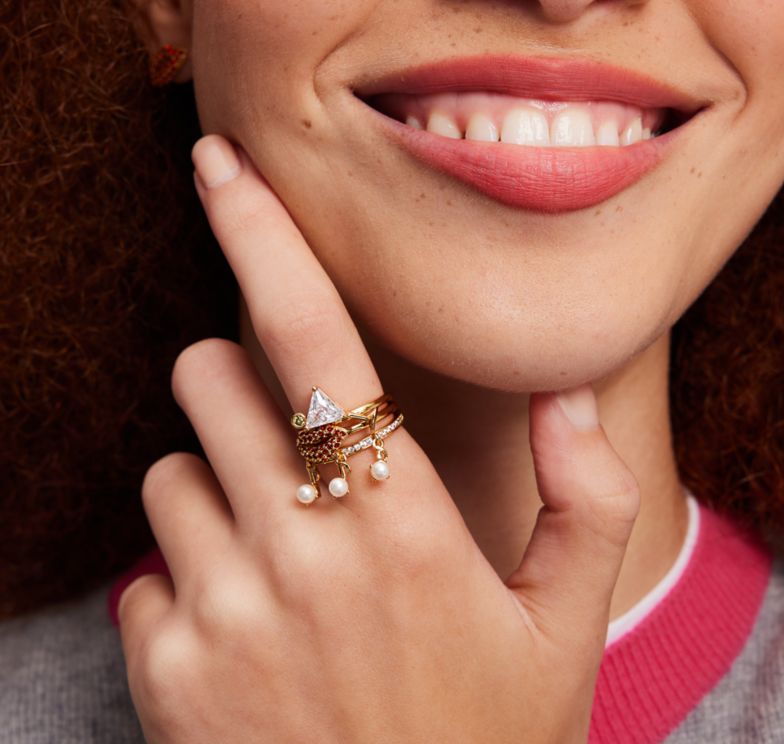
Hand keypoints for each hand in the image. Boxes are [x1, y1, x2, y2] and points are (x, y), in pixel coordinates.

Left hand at [118, 134, 639, 743]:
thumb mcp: (563, 626)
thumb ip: (583, 498)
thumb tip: (566, 395)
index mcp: (400, 519)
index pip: (312, 335)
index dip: (260, 236)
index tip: (217, 167)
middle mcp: (300, 549)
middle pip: (209, 375)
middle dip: (240, 386)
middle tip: (294, 446)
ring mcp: (221, 611)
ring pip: (170, 467)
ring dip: (215, 487)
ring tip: (281, 561)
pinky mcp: (166, 672)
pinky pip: (143, 571)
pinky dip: (182, 582)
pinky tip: (245, 642)